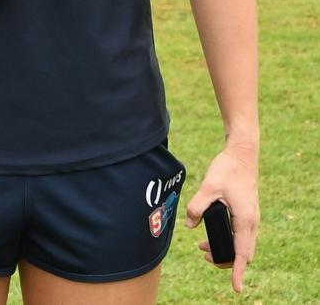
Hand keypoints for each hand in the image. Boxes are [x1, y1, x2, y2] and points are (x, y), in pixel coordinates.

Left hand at [186, 144, 259, 292]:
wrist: (242, 154)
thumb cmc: (228, 169)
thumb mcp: (209, 187)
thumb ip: (197, 206)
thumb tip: (190, 225)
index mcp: (245, 219)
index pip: (242, 253)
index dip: (238, 271)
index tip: (236, 287)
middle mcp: (252, 222)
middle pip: (243, 253)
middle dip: (225, 260)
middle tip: (204, 255)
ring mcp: (252, 218)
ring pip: (242, 244)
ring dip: (226, 249)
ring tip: (203, 247)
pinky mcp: (248, 212)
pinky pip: (242, 235)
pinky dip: (230, 239)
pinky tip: (213, 233)